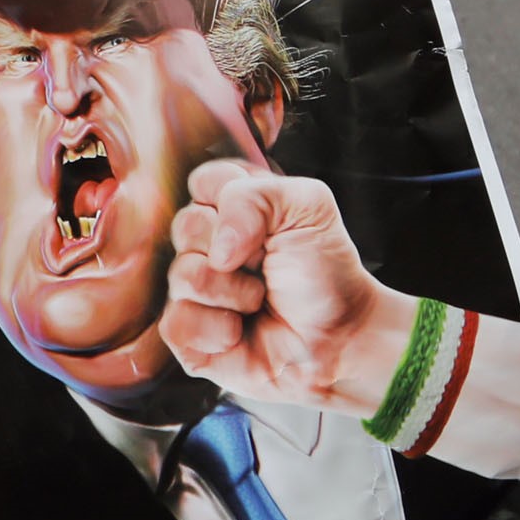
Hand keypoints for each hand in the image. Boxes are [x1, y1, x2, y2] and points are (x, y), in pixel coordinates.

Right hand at [163, 160, 411, 416]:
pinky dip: (219, 331)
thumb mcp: (308, 208)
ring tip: (260, 302)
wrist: (342, 337)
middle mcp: (204, 244)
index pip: (202, 183)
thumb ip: (255, 196)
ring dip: (234, 294)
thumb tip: (217, 248)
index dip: (234, 205)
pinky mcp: (186, 334)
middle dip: (236, 253)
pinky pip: (177, 324)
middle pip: (185, 227)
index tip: (271, 226)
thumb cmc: (325, 272)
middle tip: (266, 267)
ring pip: (183, 277)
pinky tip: (241, 333)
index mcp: (229, 207)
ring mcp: (191, 289)